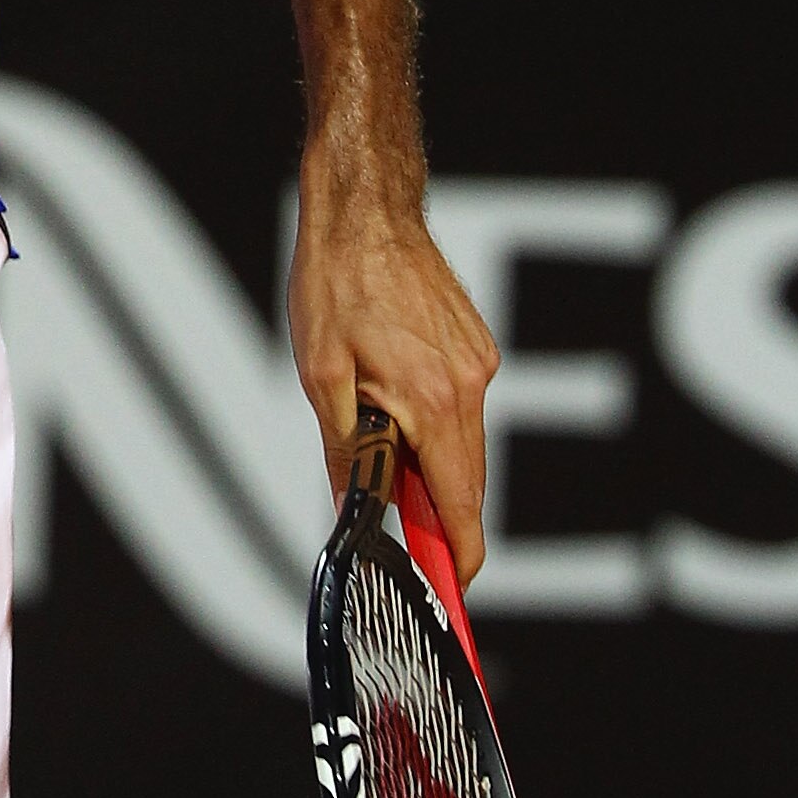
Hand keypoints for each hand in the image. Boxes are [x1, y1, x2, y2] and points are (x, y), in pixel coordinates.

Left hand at [288, 162, 501, 580]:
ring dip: (429, 461)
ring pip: (461, 441)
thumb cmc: (335, 282)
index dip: (457, 556)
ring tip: (379, 449)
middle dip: (437, 515)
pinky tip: (391, 394)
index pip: (460, 504)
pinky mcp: (475, 343)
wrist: (365, 206)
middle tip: (403, 540)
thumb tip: (354, 507)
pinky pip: (459, 402)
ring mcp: (477, 362)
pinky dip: (433, 418)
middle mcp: (469, 385)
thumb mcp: (320, 374)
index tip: (451, 592)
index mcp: (435, 400)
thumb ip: (344, 448)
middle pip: (465, 480)